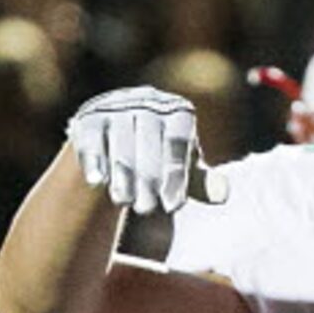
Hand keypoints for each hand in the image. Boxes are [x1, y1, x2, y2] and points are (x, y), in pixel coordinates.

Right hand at [67, 87, 207, 217]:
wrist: (117, 141)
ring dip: (123, 175)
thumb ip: (202, 182)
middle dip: (148, 179)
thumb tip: (223, 194)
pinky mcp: (90, 118)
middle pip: (149, 143)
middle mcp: (148, 102)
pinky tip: (97, 182)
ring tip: (124, 202)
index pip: (178, 142)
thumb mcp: (182, 171)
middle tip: (147, 210)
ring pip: (121, 143)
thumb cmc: (158, 158)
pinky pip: (93, 140)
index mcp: (178, 111)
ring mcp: (118, 107)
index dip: (176, 175)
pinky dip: (94, 160)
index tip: (173, 206)